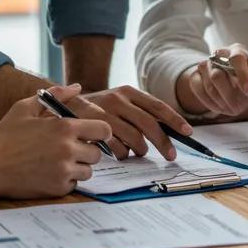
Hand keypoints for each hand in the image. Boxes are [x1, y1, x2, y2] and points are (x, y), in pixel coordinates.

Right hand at [0, 84, 111, 198]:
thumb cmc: (5, 136)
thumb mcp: (26, 108)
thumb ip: (55, 95)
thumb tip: (77, 86)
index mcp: (65, 128)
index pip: (103, 130)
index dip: (101, 132)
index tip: (93, 135)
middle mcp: (69, 149)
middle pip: (97, 153)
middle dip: (87, 151)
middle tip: (71, 150)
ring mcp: (63, 171)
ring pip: (87, 170)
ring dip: (78, 167)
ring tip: (59, 162)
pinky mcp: (57, 188)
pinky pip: (74, 184)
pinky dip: (66, 180)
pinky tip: (50, 173)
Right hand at [75, 85, 192, 160]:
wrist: (59, 102)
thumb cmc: (96, 108)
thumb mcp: (117, 102)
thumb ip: (138, 112)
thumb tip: (169, 129)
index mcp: (127, 91)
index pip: (157, 106)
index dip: (174, 119)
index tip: (188, 132)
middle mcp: (116, 98)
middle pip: (148, 123)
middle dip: (163, 142)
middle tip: (172, 155)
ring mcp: (102, 112)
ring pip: (132, 138)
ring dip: (140, 150)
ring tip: (138, 152)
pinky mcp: (89, 126)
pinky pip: (114, 147)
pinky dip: (121, 154)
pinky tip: (118, 154)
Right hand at [175, 44, 247, 117]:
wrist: (234, 85)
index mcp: (238, 52)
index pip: (238, 59)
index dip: (243, 76)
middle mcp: (220, 54)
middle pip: (218, 74)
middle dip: (228, 94)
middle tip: (237, 107)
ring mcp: (206, 64)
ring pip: (207, 83)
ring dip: (219, 100)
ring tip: (230, 107)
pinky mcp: (196, 75)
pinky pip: (196, 88)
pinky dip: (208, 101)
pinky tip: (219, 107)